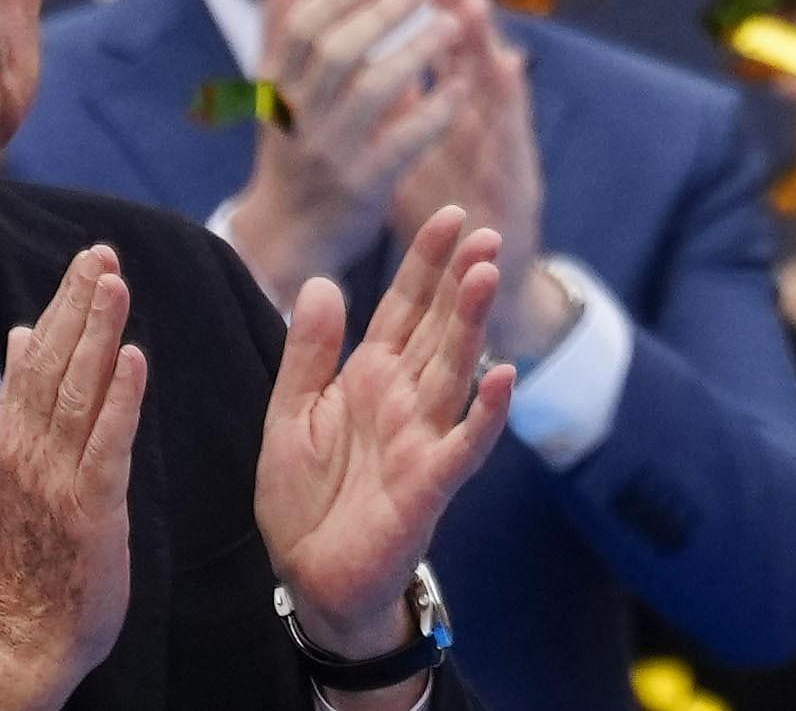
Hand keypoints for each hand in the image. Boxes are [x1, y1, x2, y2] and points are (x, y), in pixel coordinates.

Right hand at [0, 247, 140, 710]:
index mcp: (16, 435)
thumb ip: (28, 398)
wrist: (26, 630)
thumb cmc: (35, 546)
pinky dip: (120, 400)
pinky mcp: (90, 506)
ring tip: (116, 284)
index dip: (65, 305)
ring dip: (98, 336)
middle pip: (56, 364)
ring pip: (79, 393)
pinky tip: (134, 359)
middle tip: (103, 252)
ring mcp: (58, 477)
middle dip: (80, 305)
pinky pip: (107, 444)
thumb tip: (27, 332)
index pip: (40, 356)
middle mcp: (31, 449)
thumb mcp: (23, 464)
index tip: (90, 257)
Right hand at [225, 0, 462, 297]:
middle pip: (338, 53)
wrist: (287, 236)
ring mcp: (331, 154)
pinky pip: (404, 142)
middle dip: (383, 14)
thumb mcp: (279, 90)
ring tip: (452, 23)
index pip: (301, 30)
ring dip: (416, 51)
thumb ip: (282, 25)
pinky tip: (462, 85)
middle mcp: (300, 120)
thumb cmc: (292, 147)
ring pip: (374, 91)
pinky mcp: (364, 186)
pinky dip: (434, 110)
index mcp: (277, 91)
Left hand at [259, 204, 518, 648]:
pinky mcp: (432, 482)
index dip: (426, 264)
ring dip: (473, 325)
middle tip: (484, 234)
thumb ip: (309, 353)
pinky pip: (466, 443)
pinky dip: (487, 413)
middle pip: (438, 328)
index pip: (403, 307)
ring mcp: (423, 436)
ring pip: (455, 370)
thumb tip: (322, 281)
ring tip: (486, 276)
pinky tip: (505, 377)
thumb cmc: (304, 497)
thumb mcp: (290, 415)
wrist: (310, 577)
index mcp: (370, 376)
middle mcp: (405, 397)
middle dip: (460, 281)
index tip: (450, 217)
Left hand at [385, 0, 573, 368]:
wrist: (479, 279)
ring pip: (493, 87)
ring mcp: (501, 149)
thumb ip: (398, 110)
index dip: (436, 17)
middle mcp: (481, 127)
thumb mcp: (410, 157)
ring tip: (474, 3)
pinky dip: (510, 97)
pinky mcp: (517, 177)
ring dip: (485, 42)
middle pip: (472, 62)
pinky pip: (510, 133)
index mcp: (452, 120)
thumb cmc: (443, 212)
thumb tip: (367, 61)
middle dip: (461, 15)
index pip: (445, 60)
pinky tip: (509, 64)